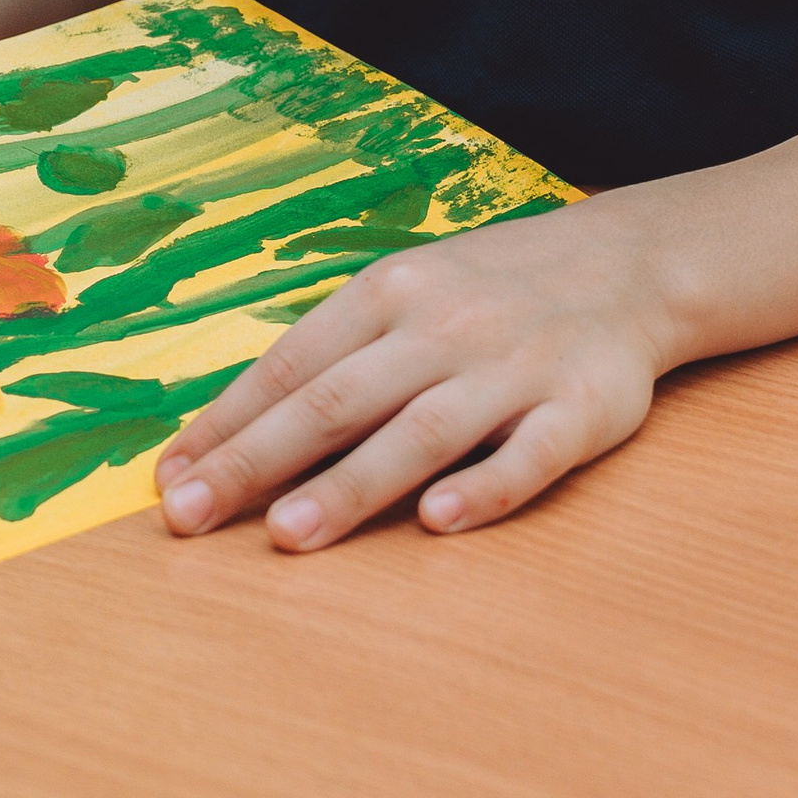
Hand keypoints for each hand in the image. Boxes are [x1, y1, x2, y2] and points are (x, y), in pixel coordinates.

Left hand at [154, 201, 668, 550]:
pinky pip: (530, 453)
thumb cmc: (489, 291)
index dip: (227, 424)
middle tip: (190, 517)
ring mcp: (514, 367)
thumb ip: (333, 355)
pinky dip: (485, 487)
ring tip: (288, 534)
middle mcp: (445, 327)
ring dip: (352, 484)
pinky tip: (438, 522)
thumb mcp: (407, 293)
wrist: (629, 263)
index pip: (292, 365)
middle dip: (258, 460)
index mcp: (391, 293)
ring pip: (423, 431)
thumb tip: (229, 430)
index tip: (168, 480)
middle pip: (340, 399)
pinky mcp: (581, 408)